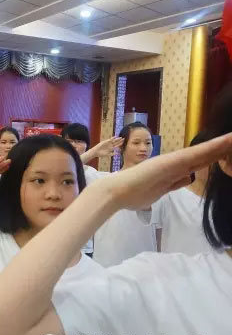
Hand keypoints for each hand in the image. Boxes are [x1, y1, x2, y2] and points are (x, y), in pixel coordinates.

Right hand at [95, 132, 231, 211]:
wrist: (114, 191)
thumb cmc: (129, 193)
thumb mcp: (155, 193)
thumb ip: (168, 186)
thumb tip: (179, 182)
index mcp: (170, 172)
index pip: (196, 164)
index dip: (211, 158)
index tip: (224, 153)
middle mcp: (174, 165)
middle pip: (202, 156)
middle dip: (219, 150)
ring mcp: (173, 163)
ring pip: (203, 153)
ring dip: (220, 145)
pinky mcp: (172, 162)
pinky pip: (197, 154)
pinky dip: (213, 147)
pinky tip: (227, 141)